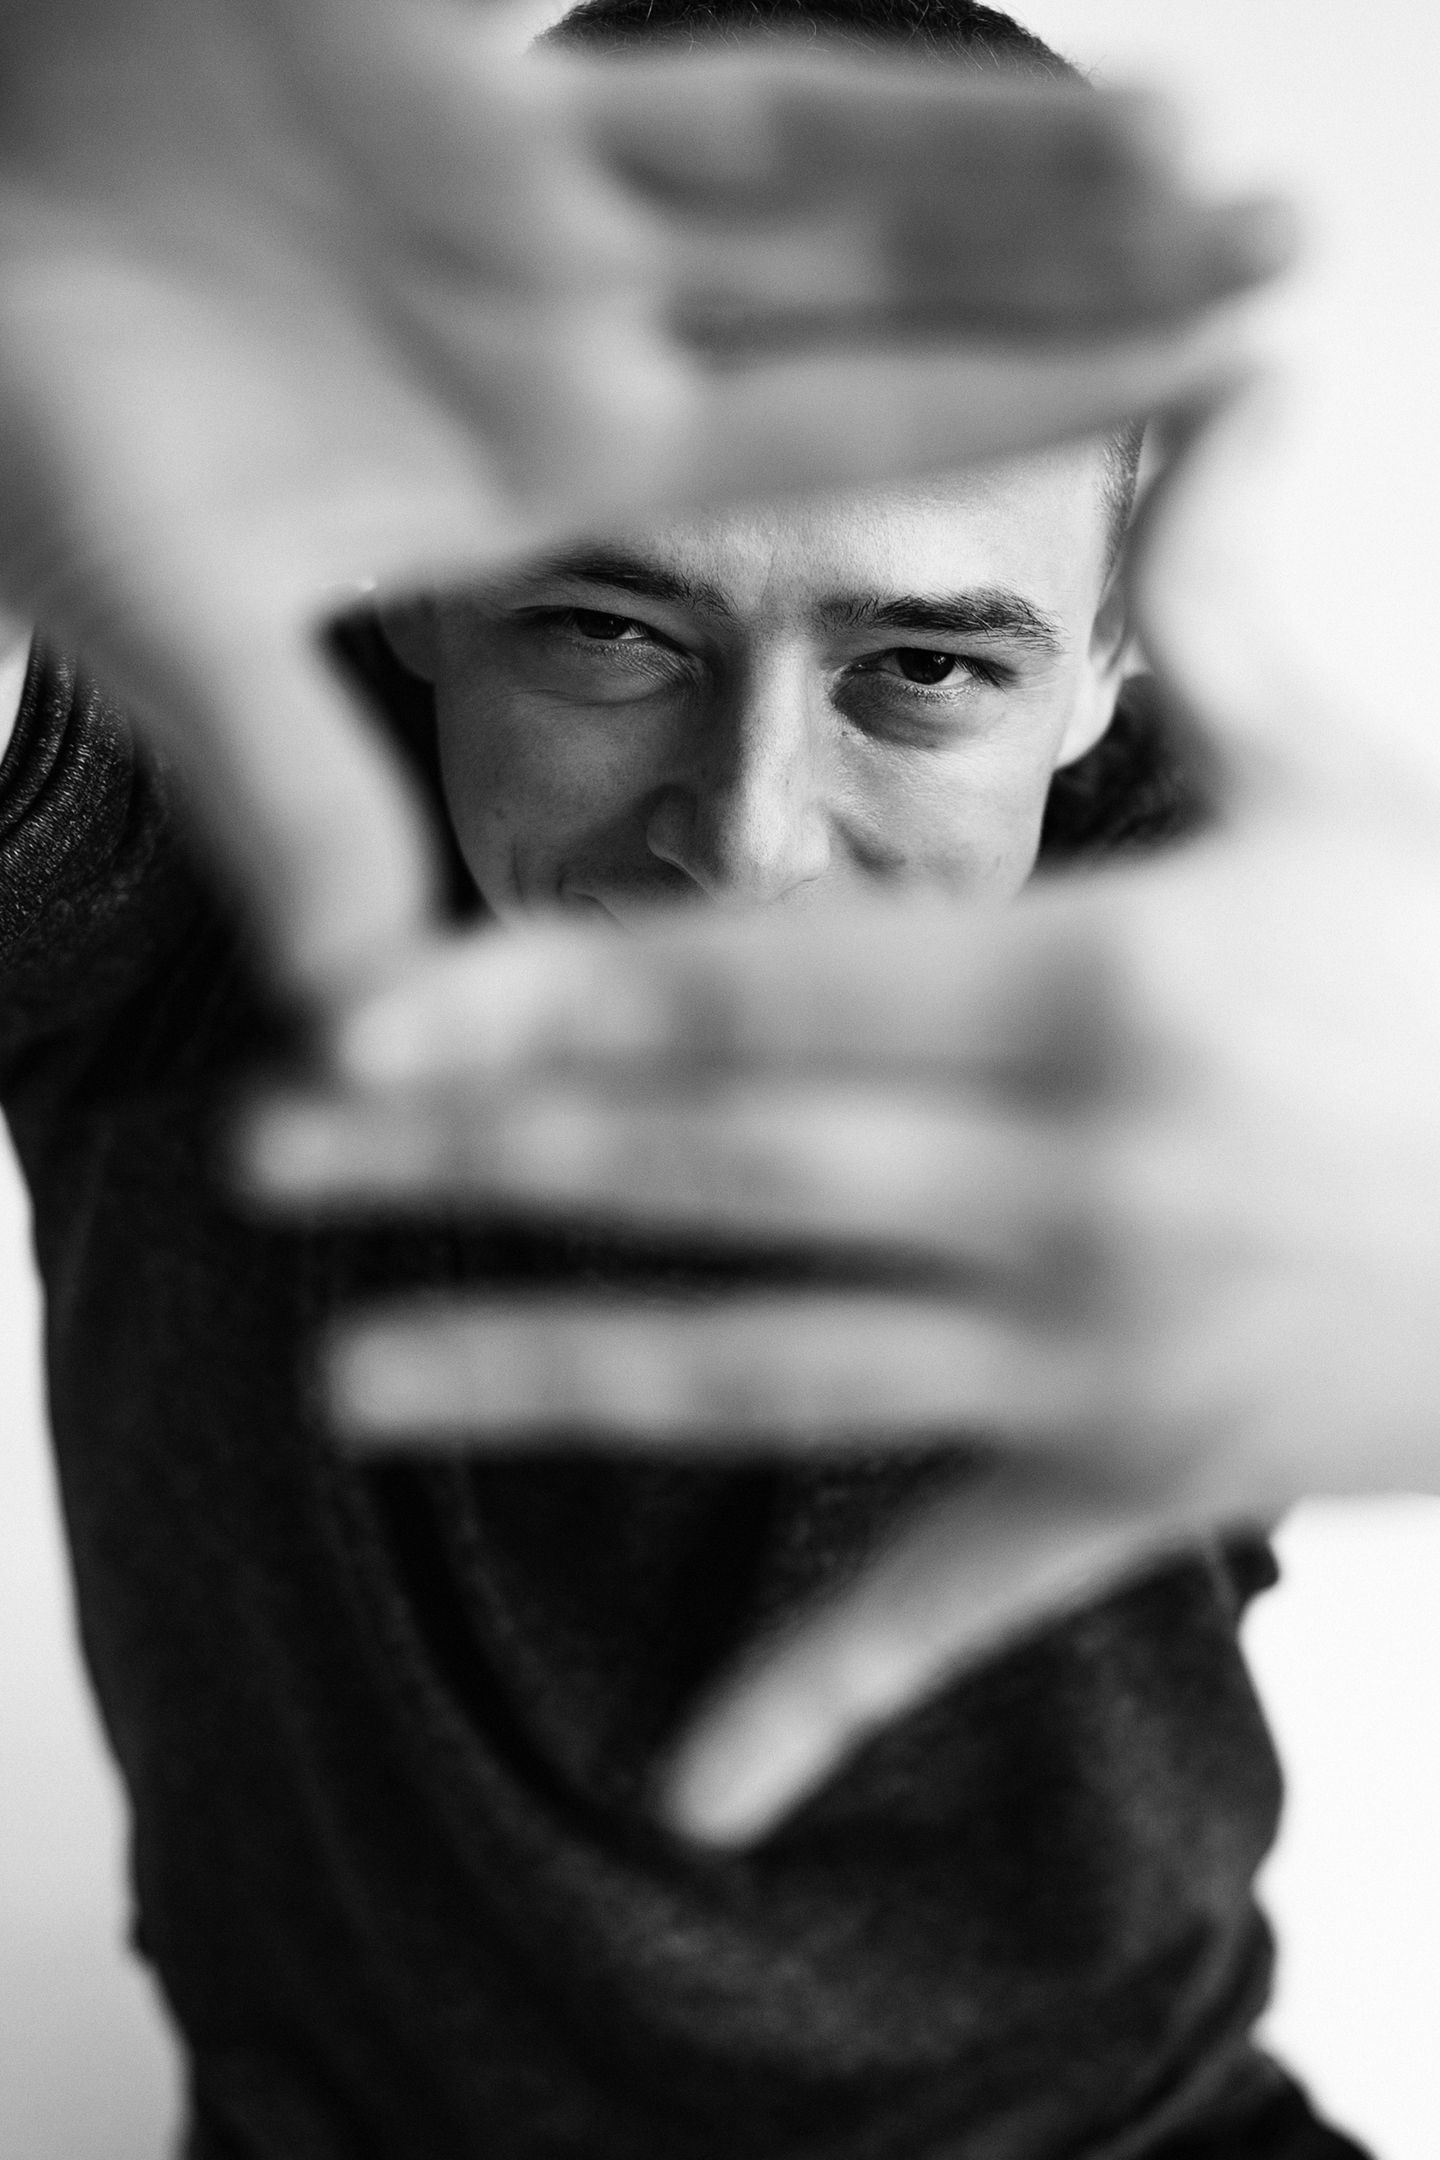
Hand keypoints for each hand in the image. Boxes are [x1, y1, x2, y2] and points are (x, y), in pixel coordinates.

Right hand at [0, 0, 1284, 995]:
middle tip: (1291, 281)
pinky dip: (865, 82)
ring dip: (1019, 175)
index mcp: (541, 456)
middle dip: (1080, 294)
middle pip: (881, 304)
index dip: (1014, 430)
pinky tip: (1029, 86)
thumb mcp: (169, 625)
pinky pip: (707, 62)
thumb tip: (377, 1033)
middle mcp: (575, 319)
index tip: (1197, 425)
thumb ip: (291, 800)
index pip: (830, 452)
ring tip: (1226, 181)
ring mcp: (537, 183)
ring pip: (826, 171)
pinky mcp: (473, 59)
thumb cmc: (18, 420)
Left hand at [246, 387, 1439, 1840]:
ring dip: (556, 1374)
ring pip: (778, 1372)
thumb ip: (1250, 594)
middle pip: (718, 1165)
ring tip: (361, 1390)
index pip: (765, 983)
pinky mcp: (1142, 1481)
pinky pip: (961, 1599)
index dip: (555, 995)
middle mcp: (1068, 1178)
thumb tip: (1239, 377)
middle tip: (277, 1155)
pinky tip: (691, 1789)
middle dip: (479, 1157)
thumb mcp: (1369, 776)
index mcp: (1103, 985)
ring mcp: (1095, 1350)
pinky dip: (821, 1694)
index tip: (376, 1009)